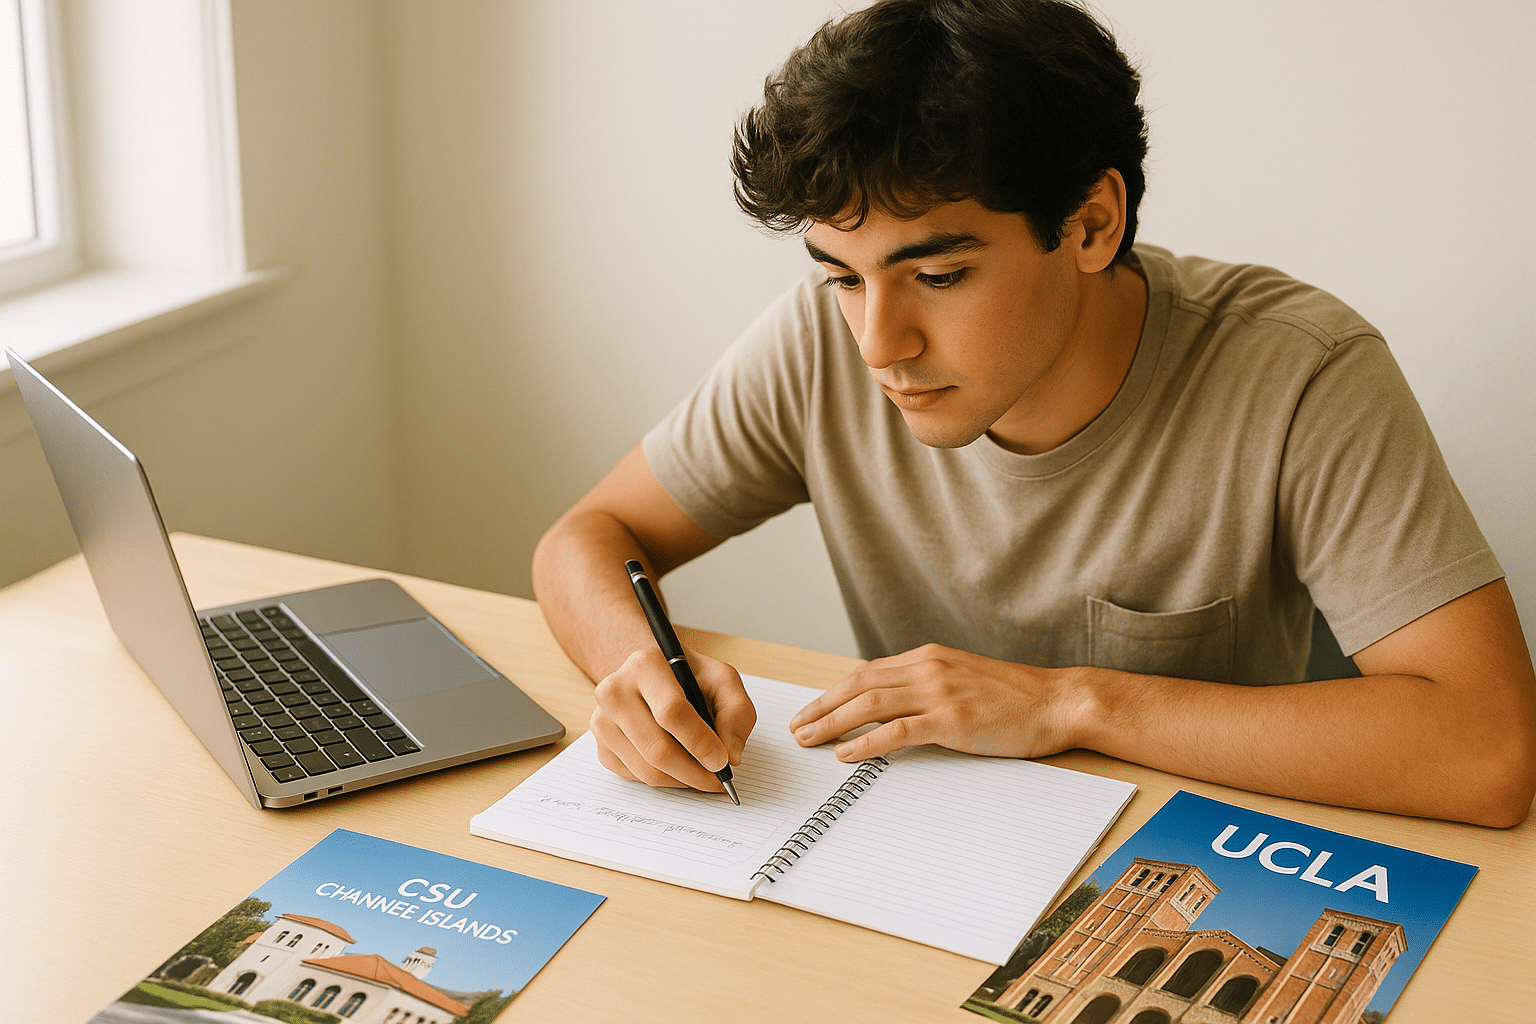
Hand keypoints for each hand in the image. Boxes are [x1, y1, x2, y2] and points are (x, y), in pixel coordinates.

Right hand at [589, 646, 756, 791]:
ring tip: (703, 774)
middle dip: (694, 772)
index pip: (671, 712)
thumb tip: (731, 756)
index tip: (722, 761)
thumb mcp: (722, 680)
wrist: (652, 676)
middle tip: (718, 780)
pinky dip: (664, 780)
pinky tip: (680, 767)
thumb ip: (736, 713)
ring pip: (646, 770)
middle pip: (657, 749)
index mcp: (645, 665)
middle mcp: (615, 691)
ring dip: (682, 780)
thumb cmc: (688, 677)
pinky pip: (636, 778)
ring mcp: (602, 721)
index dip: (700, 742)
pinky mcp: (601, 746)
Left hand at [788, 643, 1080, 761]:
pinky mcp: (951, 719)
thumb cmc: (1014, 698)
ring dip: (832, 723)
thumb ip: (928, 686)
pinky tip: (846, 754)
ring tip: (809, 740)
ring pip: (869, 704)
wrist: (1056, 702)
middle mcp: (928, 668)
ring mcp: (939, 692)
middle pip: (858, 684)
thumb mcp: (963, 680)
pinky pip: (897, 731)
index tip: (812, 709)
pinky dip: (866, 743)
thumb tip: (892, 706)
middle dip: (822, 706)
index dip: (834, 692)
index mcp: (928, 658)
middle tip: (797, 727)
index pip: (866, 672)